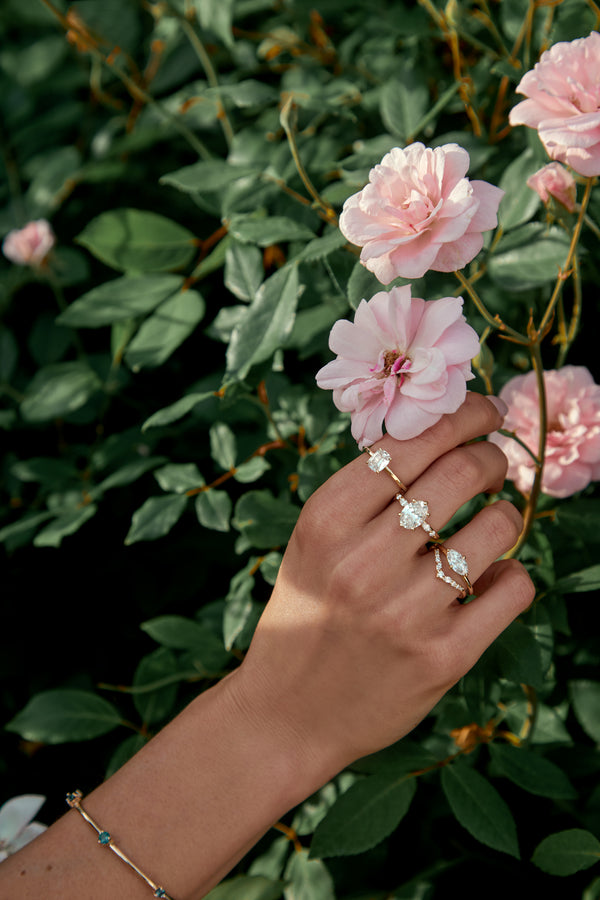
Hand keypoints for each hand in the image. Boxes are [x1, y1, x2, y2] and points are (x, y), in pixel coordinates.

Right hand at [228, 392, 535, 781]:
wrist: (286, 713)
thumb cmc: (305, 613)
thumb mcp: (312, 542)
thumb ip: (365, 491)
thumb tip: (440, 432)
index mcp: (326, 519)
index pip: (415, 442)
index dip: (463, 414)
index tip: (484, 411)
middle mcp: (364, 560)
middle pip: (463, 472)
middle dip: (494, 457)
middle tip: (496, 464)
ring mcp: (405, 612)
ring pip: (497, 526)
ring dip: (507, 512)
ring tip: (493, 519)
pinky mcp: (441, 658)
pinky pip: (512, 589)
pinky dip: (513, 573)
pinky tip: (493, 576)